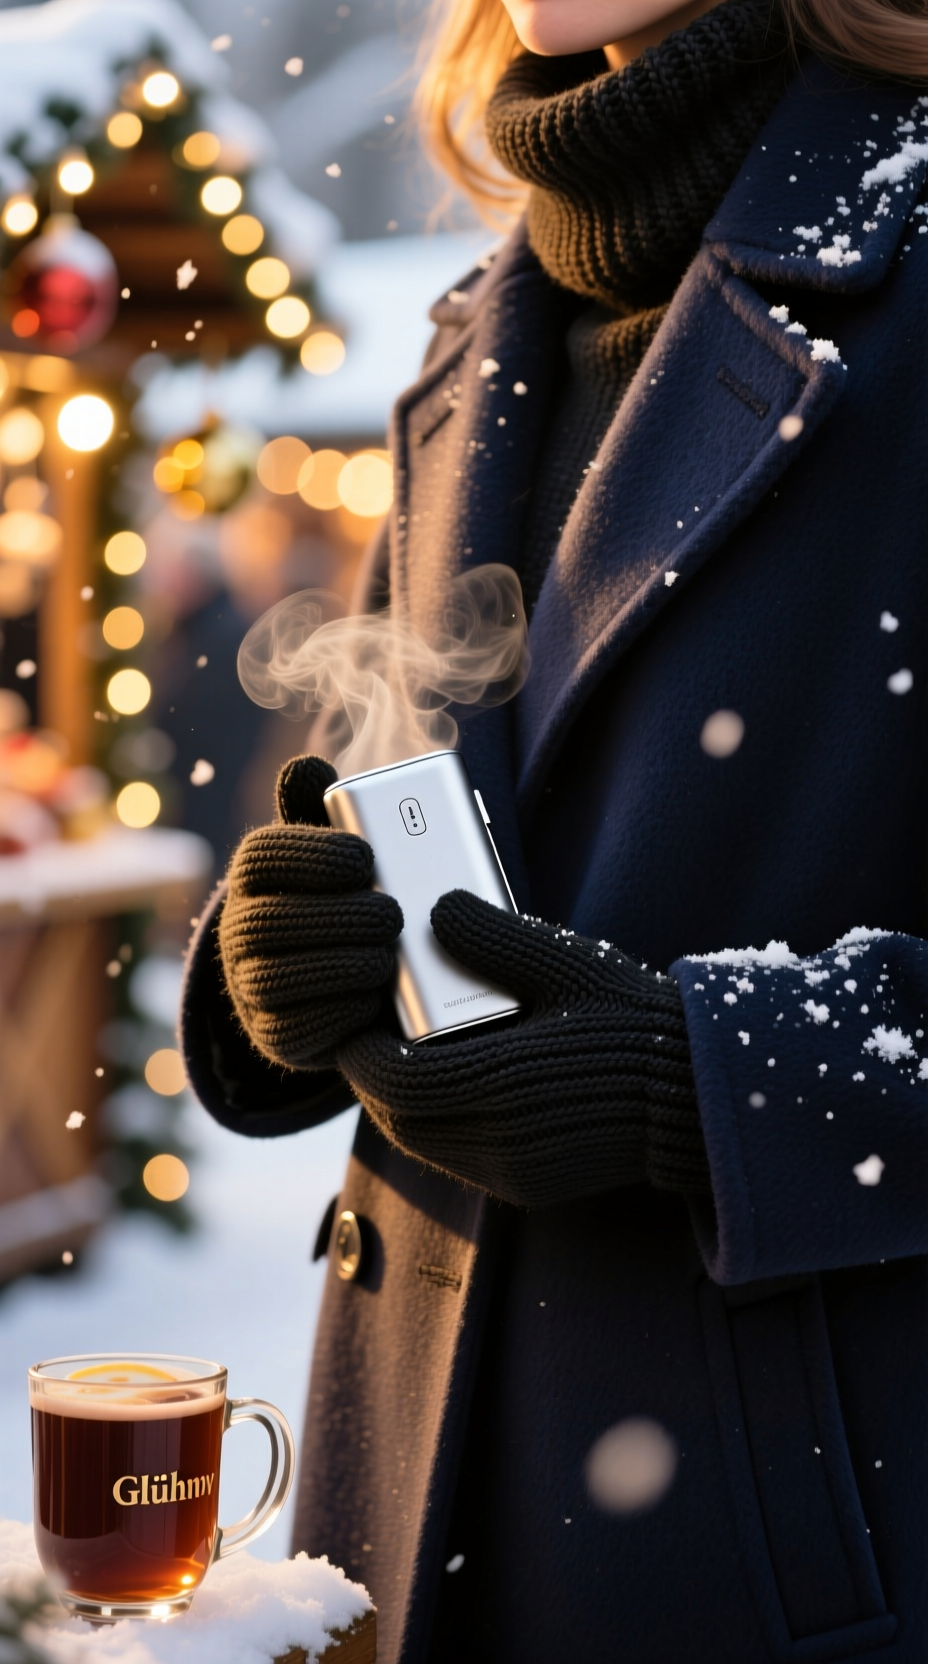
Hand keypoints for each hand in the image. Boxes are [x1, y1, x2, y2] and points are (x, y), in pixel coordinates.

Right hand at [219, 756, 402, 1069]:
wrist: (338, 983)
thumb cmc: (344, 902)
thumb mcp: (340, 858)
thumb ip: (331, 813)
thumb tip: (306, 766)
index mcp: (255, 876)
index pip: (261, 855)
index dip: (313, 855)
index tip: (366, 857)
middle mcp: (239, 930)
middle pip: (267, 922)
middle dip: (336, 917)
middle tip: (392, 913)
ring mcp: (250, 987)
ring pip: (277, 977)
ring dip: (340, 964)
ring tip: (390, 954)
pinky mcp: (274, 1037)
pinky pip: (295, 1030)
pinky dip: (339, 1012)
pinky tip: (374, 996)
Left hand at [337, 890, 708, 1206]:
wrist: (696, 1097)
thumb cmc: (633, 1023)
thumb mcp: (566, 966)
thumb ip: (495, 939)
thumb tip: (435, 911)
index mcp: (504, 1084)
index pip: (394, 1080)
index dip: (360, 1050)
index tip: (356, 1014)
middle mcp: (501, 1140)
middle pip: (397, 1119)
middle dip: (373, 1076)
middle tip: (370, 1031)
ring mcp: (514, 1171)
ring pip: (421, 1143)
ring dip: (401, 1103)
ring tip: (404, 1053)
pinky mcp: (528, 1186)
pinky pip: (455, 1158)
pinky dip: (435, 1125)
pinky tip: (449, 1085)